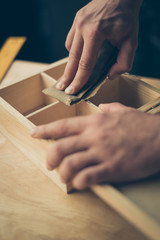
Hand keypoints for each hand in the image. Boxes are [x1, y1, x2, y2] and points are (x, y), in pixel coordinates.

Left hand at [31, 103, 159, 189]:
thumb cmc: (142, 124)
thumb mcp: (123, 110)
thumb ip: (109, 108)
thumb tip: (102, 106)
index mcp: (95, 123)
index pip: (63, 125)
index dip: (45, 130)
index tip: (34, 133)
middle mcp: (94, 137)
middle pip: (61, 147)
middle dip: (50, 157)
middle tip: (49, 163)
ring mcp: (102, 153)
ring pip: (70, 164)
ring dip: (63, 173)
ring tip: (64, 176)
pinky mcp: (112, 168)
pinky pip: (87, 177)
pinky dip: (79, 182)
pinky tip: (79, 183)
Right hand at [56, 0, 142, 93]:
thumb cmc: (126, 17)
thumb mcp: (131, 40)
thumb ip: (124, 62)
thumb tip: (110, 76)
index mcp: (96, 33)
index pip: (85, 63)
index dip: (79, 80)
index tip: (73, 91)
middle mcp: (82, 27)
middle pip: (72, 59)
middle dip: (67, 77)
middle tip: (61, 89)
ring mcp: (77, 23)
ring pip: (69, 50)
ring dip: (69, 65)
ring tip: (68, 77)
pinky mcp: (76, 21)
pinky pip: (70, 40)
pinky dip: (73, 51)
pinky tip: (77, 58)